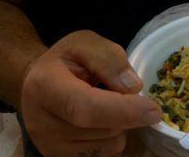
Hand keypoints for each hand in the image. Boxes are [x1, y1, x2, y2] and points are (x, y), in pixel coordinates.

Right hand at [21, 30, 161, 156]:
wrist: (35, 83)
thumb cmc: (64, 60)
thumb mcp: (85, 43)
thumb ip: (109, 58)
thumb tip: (133, 87)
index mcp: (45, 86)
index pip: (86, 107)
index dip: (123, 110)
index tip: (154, 110)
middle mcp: (42, 123)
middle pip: (103, 129)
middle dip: (126, 112)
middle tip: (119, 91)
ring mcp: (50, 146)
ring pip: (109, 144)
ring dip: (119, 125)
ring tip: (102, 104)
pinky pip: (105, 154)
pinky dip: (111, 138)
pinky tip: (98, 121)